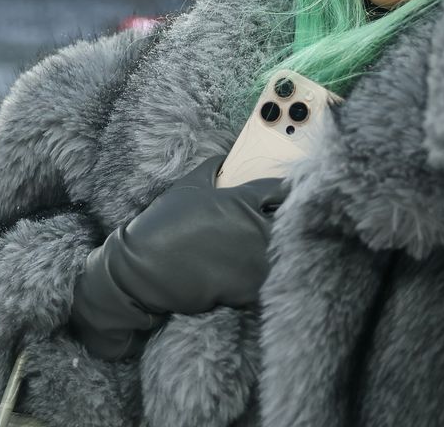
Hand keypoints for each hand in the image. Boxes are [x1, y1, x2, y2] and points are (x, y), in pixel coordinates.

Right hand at [69, 156, 286, 359]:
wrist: (142, 272)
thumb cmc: (162, 225)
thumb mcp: (187, 186)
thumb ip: (213, 168)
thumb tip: (228, 157)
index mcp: (242, 200)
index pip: (282, 189)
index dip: (291, 190)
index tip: (297, 192)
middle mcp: (254, 227)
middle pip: (293, 221)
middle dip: (298, 219)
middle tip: (301, 220)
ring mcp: (254, 259)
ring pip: (287, 251)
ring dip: (289, 248)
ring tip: (292, 247)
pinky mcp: (249, 287)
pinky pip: (273, 278)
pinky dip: (274, 274)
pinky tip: (271, 271)